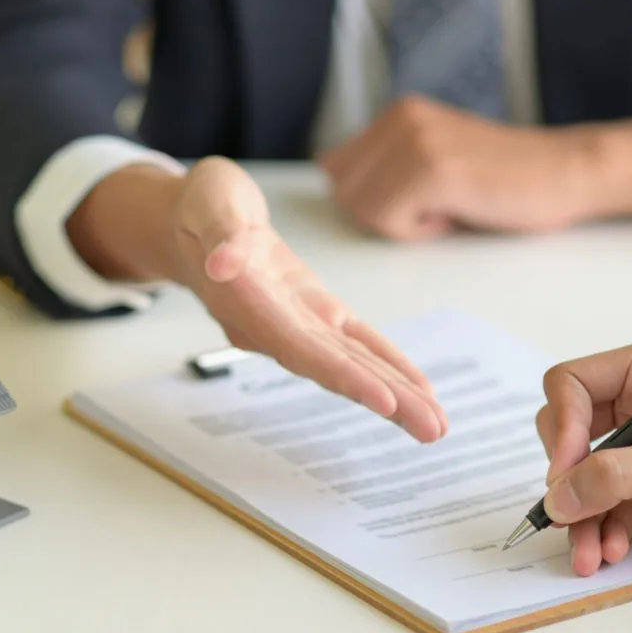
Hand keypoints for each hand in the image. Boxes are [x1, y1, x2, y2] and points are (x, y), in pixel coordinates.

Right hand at [66, 157, 447, 442]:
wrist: (196, 223)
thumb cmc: (203, 208)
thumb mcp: (209, 203)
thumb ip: (219, 232)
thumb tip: (224, 263)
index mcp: (248, 302)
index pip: (298, 346)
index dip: (340, 374)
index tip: (383, 401)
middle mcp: (275, 325)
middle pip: (333, 369)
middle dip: (383, 399)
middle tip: (431, 429)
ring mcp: (298, 324)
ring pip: (351, 364)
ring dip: (394, 394)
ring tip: (435, 424)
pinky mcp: (318, 313)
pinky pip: (358, 344)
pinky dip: (389, 365)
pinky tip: (418, 390)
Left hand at [318, 95, 631, 239]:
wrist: (567, 172)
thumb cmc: (503, 180)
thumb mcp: (431, 161)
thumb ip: (384, 165)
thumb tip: (328, 173)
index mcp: (397, 114)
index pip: (335, 169)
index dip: (371, 199)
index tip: (419, 198)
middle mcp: (400, 117)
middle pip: (343, 192)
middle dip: (382, 213)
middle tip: (436, 204)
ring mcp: (415, 139)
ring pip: (363, 208)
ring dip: (404, 223)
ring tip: (449, 205)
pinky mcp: (432, 168)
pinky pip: (389, 220)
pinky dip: (419, 231)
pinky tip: (457, 212)